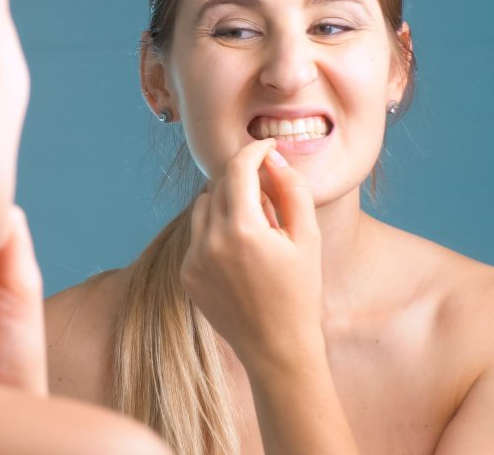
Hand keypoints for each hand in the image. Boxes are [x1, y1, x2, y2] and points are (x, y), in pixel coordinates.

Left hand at [181, 139, 322, 367]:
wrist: (276, 346)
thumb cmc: (300, 290)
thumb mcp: (307, 237)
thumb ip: (291, 189)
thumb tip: (272, 157)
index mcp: (243, 230)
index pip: (238, 168)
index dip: (255, 150)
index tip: (267, 147)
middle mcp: (210, 241)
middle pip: (220, 185)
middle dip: (245, 182)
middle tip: (272, 202)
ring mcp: (193, 258)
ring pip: (203, 206)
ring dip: (226, 204)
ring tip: (255, 230)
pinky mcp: (186, 273)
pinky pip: (197, 235)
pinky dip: (215, 232)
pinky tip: (240, 256)